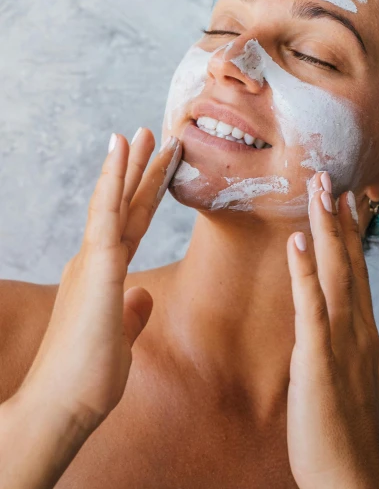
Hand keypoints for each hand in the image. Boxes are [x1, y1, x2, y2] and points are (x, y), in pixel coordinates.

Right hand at [16, 129, 180, 433]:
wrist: (60, 408)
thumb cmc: (86, 380)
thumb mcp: (121, 340)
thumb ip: (132, 315)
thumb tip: (145, 295)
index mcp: (102, 277)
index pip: (131, 226)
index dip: (144, 194)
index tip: (157, 166)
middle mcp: (94, 262)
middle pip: (123, 206)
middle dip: (139, 170)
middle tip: (151, 134)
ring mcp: (93, 262)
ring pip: (113, 202)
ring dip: (127, 165)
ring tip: (139, 131)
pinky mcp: (96, 267)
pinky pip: (107, 213)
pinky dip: (114, 179)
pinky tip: (120, 150)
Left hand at [286, 172, 378, 488]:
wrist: (351, 478)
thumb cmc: (343, 433)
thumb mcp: (348, 380)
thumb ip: (340, 350)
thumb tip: (329, 334)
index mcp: (361, 334)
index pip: (357, 273)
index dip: (351, 235)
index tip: (346, 201)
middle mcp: (357, 330)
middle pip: (351, 263)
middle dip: (340, 218)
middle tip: (331, 177)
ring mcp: (340, 342)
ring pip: (337, 273)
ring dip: (327, 229)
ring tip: (320, 190)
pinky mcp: (318, 359)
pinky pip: (311, 308)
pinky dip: (305, 272)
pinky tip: (297, 244)